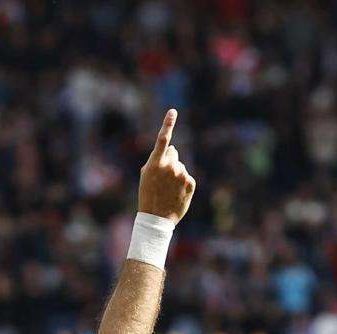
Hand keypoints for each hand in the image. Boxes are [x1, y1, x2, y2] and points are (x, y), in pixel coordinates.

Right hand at [137, 108, 195, 222]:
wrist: (156, 218)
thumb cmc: (148, 195)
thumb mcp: (146, 176)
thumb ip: (157, 160)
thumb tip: (173, 148)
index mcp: (155, 163)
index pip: (163, 140)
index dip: (168, 124)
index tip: (173, 111)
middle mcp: (169, 166)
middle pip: (174, 154)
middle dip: (170, 162)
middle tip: (162, 179)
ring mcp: (181, 174)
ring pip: (181, 166)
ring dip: (176, 174)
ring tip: (168, 189)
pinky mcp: (190, 182)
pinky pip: (187, 176)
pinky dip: (183, 183)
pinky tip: (176, 193)